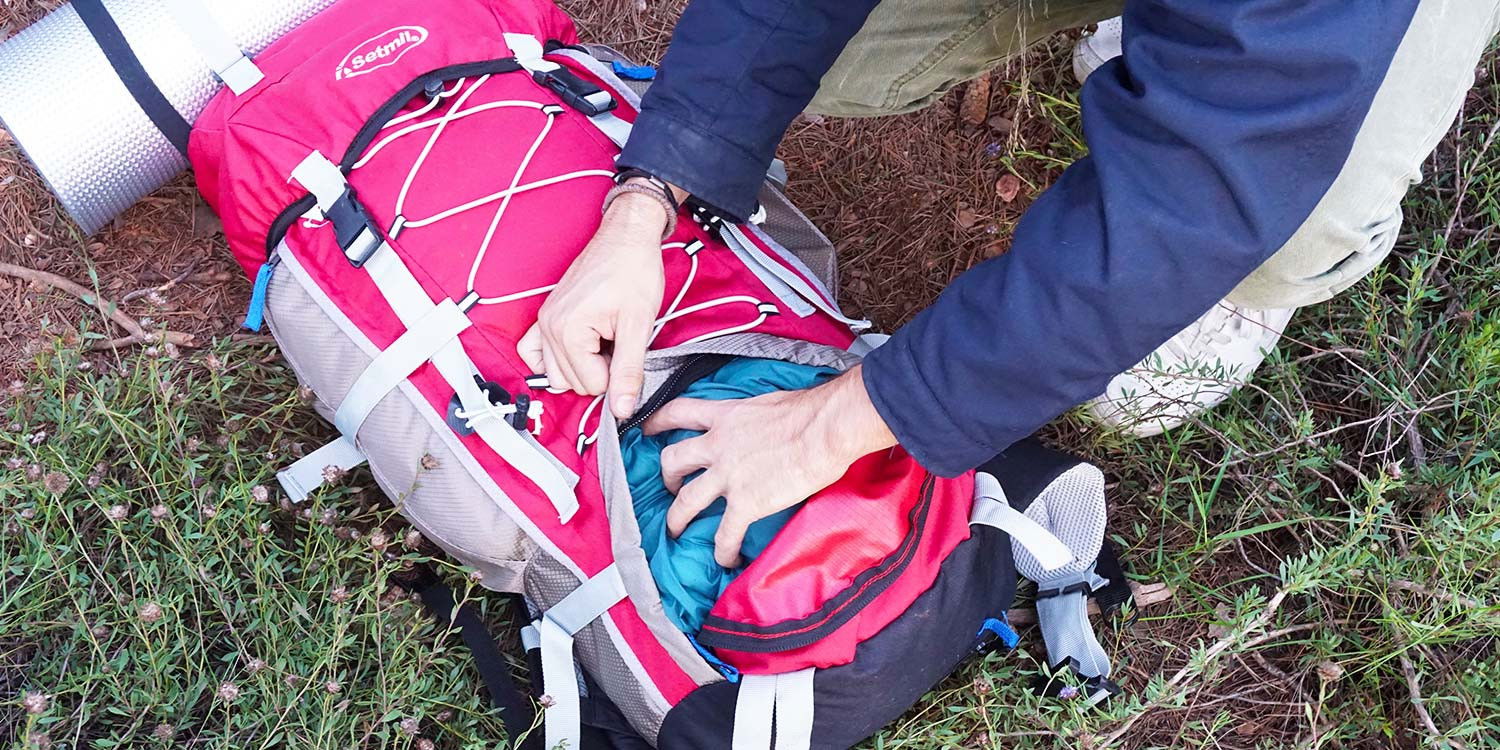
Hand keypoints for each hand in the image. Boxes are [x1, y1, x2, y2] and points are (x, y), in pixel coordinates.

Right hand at [519, 187, 672, 417]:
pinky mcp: (546, 315)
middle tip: (617, 343)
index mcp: (569, 330)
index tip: (626, 349)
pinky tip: (579, 349)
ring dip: (582, 366)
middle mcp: (548, 327)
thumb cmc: (634, 271)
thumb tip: (623, 409)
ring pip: (555, 373)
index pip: (591, 385)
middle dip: (599, 372)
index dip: (616, 374)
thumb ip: (629, 370)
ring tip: (604, 341)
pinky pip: (535, 352)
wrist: (627, 238)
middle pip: (571, 382)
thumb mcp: (639, 325)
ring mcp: (544, 320)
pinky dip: (554, 359)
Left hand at [642, 365, 897, 566]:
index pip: (679, 412)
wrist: (825, 429)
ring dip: (677, 518)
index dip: (657, 422)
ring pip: (686, 500)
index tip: (646, 429)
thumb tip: (762, 421)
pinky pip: (724, 534)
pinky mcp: (746, 503)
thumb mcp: (769, 401)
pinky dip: (722, 551)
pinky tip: (727, 560)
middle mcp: (718, 445)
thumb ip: (753, 415)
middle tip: (672, 486)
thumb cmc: (810, 410)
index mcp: (725, 416)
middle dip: (666, 476)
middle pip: (672, 459)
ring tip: (677, 530)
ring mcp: (728, 476)